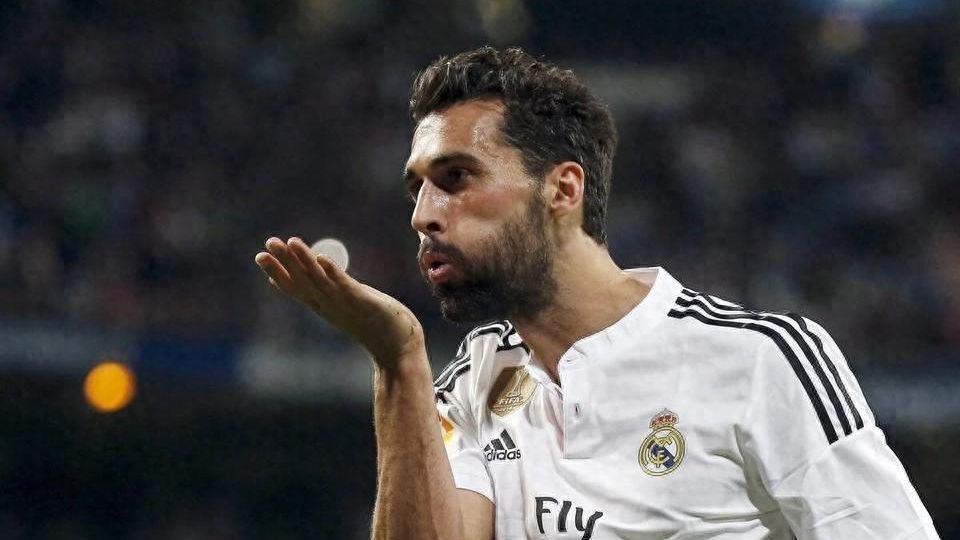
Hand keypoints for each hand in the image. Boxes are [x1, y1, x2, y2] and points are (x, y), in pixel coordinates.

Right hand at [254, 237, 424, 367]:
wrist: (398, 349)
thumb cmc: (373, 325)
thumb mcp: (345, 306)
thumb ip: (329, 293)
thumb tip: (320, 278)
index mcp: (324, 305)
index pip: (295, 287)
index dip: (278, 273)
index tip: (260, 256)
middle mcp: (330, 305)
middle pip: (302, 281)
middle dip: (285, 262)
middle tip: (267, 243)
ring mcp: (345, 304)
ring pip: (320, 280)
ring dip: (305, 261)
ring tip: (292, 241)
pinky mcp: (363, 302)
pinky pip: (344, 286)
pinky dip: (332, 273)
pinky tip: (322, 258)